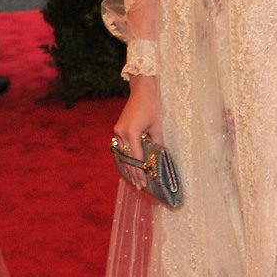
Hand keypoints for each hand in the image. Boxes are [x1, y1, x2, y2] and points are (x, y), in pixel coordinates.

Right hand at [112, 76, 160, 192]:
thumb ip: (157, 143)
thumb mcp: (157, 126)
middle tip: (139, 186)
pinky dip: (125, 158)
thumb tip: (159, 157)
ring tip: (134, 180)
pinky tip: (129, 167)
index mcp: (131, 133)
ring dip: (128, 168)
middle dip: (133, 174)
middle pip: (127, 159)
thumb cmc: (152, 106)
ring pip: (122, 155)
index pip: (135, 158)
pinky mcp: (118, 129)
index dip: (140, 172)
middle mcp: (121, 133)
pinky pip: (121, 148)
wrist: (142, 90)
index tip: (144, 182)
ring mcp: (118, 131)